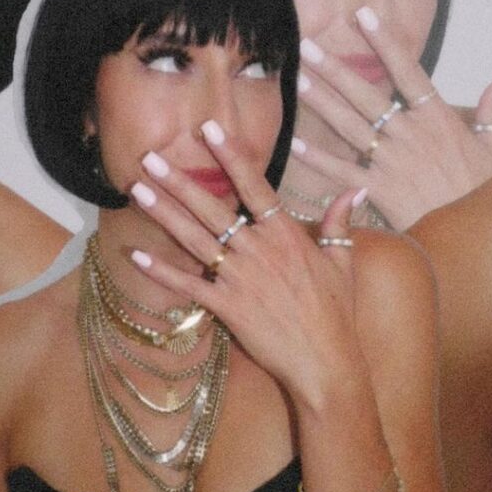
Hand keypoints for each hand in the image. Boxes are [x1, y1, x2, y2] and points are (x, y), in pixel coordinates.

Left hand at [128, 120, 363, 412]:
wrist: (326, 360)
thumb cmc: (337, 311)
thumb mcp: (342, 261)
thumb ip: (339, 222)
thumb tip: (354, 190)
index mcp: (285, 234)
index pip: (255, 185)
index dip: (231, 156)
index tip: (209, 131)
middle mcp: (258, 249)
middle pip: (213, 207)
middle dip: (180, 181)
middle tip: (151, 158)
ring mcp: (239, 277)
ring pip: (195, 238)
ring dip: (164, 213)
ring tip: (138, 191)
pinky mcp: (226, 306)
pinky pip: (189, 285)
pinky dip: (162, 271)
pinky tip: (137, 254)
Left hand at [293, 6, 491, 229]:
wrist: (477, 235)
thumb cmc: (485, 190)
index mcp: (438, 118)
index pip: (407, 70)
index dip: (384, 42)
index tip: (363, 15)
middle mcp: (410, 133)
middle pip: (366, 94)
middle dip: (335, 68)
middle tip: (307, 46)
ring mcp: (392, 160)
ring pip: (350, 125)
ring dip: (322, 101)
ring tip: (298, 79)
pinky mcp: (380, 189)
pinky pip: (344, 170)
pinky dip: (320, 158)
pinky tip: (296, 144)